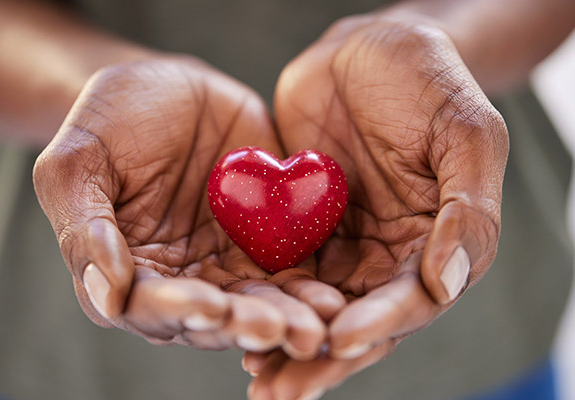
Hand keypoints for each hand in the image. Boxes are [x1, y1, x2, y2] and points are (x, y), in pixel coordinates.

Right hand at [33, 57, 334, 358]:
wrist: (170, 88)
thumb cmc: (110, 119)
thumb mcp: (77, 162)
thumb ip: (85, 228)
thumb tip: (108, 296)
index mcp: (126, 271)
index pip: (147, 305)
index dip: (177, 310)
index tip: (209, 305)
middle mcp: (179, 280)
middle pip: (211, 317)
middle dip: (243, 324)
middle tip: (275, 329)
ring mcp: (226, 264)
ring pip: (257, 303)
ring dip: (286, 319)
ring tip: (314, 325)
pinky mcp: (266, 243)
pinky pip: (290, 270)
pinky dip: (310, 288)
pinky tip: (332, 299)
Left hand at [248, 13, 508, 397]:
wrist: (370, 48)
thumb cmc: (430, 82)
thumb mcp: (466, 134)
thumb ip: (469, 209)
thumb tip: (448, 283)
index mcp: (438, 245)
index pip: (411, 300)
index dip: (379, 323)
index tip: (339, 341)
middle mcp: (390, 256)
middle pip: (359, 320)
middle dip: (322, 357)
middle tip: (281, 391)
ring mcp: (345, 245)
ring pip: (317, 307)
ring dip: (286, 342)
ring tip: (253, 375)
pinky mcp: (303, 228)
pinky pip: (283, 272)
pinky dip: (263, 300)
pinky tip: (235, 320)